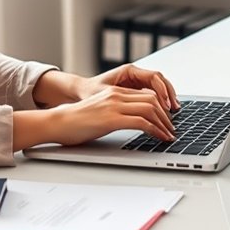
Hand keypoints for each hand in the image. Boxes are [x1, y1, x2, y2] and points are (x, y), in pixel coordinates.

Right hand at [49, 86, 175, 145]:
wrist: (57, 122)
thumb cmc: (75, 121)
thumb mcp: (99, 111)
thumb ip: (114, 112)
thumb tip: (130, 122)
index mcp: (114, 92)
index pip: (146, 94)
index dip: (161, 107)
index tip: (167, 120)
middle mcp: (116, 95)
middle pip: (152, 99)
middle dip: (166, 115)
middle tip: (171, 129)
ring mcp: (114, 105)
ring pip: (151, 109)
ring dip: (164, 123)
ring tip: (169, 135)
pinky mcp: (112, 119)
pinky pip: (142, 122)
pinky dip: (155, 130)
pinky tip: (160, 138)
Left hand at [85, 65, 179, 110]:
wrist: (81, 91)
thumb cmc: (90, 91)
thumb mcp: (106, 95)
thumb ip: (124, 97)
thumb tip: (142, 104)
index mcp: (129, 71)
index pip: (154, 77)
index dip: (162, 90)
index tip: (166, 104)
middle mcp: (135, 74)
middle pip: (160, 81)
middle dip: (169, 95)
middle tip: (174, 110)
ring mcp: (137, 81)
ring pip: (159, 87)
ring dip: (167, 98)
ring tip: (173, 112)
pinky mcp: (137, 90)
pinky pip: (154, 94)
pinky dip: (161, 102)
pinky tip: (164, 112)